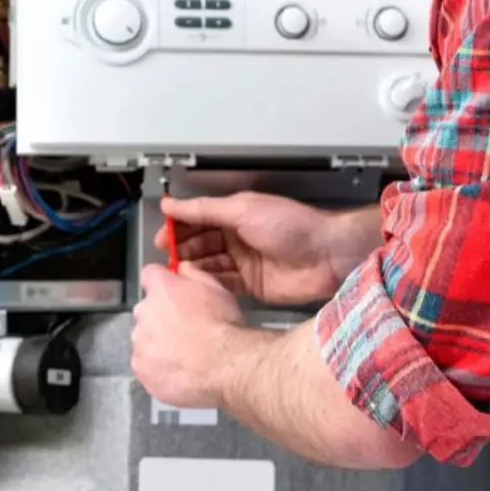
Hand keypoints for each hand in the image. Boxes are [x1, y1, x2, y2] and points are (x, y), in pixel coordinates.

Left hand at [131, 263, 244, 407]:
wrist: (221, 365)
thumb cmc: (221, 324)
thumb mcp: (217, 288)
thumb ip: (194, 274)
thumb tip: (181, 268)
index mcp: (161, 288)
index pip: (150, 275)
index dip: (162, 282)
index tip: (173, 291)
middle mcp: (143, 312)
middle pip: (147, 310)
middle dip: (161, 316)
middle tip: (185, 329)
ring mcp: (140, 343)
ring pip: (145, 339)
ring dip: (158, 343)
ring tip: (184, 355)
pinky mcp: (141, 369)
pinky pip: (146, 365)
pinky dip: (158, 367)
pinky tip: (179, 371)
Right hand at [155, 192, 378, 304]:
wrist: (327, 256)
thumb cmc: (294, 226)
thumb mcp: (243, 210)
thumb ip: (205, 209)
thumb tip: (173, 204)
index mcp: (236, 213)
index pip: (198, 218)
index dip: (179, 227)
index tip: (162, 237)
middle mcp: (239, 237)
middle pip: (201, 243)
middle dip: (183, 250)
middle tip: (168, 259)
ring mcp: (245, 261)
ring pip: (209, 265)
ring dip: (194, 268)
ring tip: (179, 274)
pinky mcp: (252, 285)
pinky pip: (223, 284)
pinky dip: (209, 284)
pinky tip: (198, 286)